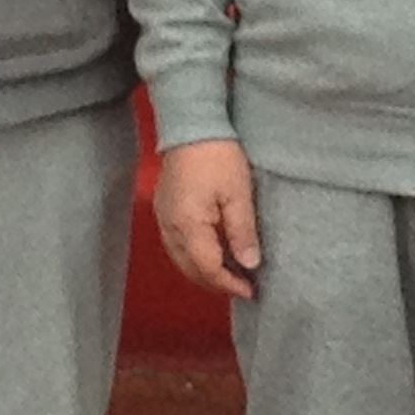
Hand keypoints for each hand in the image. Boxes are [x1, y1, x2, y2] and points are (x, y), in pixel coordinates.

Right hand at [155, 139, 262, 299]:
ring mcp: (163, 218)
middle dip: (217, 283)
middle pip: (191, 270)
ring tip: (232, 272)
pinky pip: (176, 245)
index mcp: (188, 226)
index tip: (251, 289)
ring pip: (182, 260)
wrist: (192, 124)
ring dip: (205, 271)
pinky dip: (195, 256)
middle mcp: (170, 227)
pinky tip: (213, 252)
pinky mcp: (164, 209)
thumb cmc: (217, 155)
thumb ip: (242, 233)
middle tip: (244, 285)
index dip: (230, 284)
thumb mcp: (238, 194)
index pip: (208, 269)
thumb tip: (250, 264)